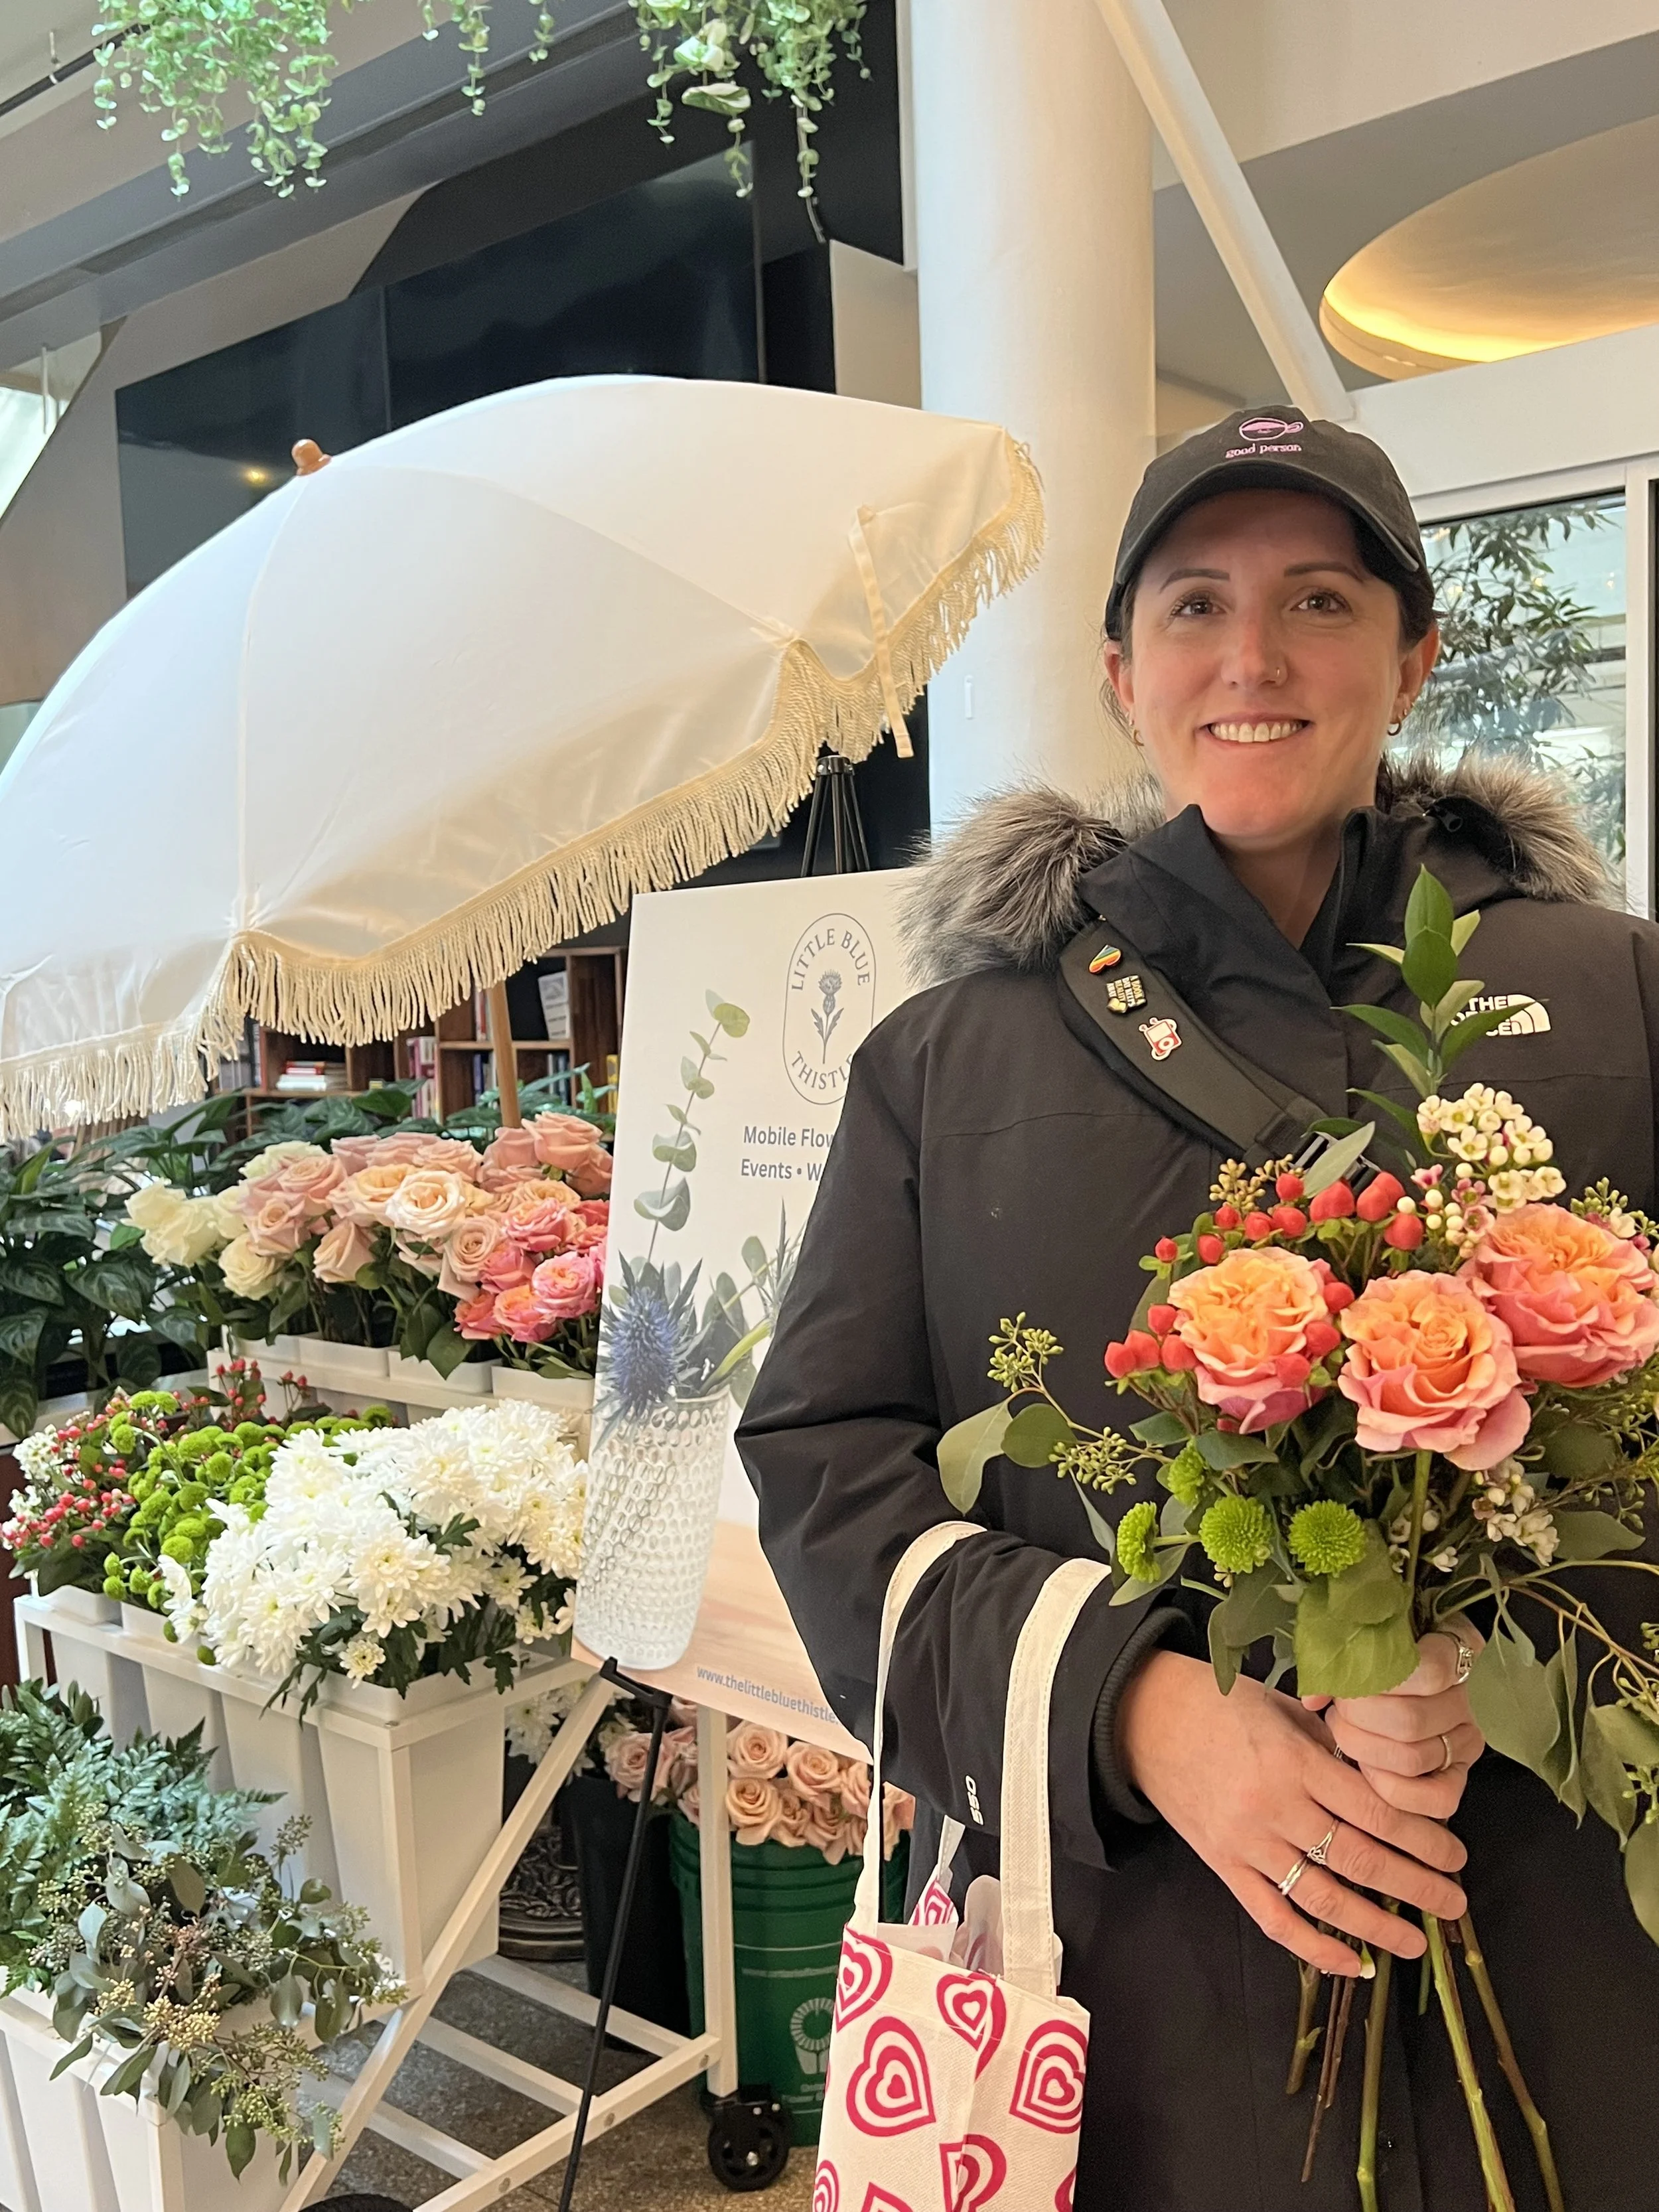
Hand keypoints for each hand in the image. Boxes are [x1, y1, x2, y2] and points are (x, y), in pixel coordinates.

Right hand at [1117, 1650, 1468, 1977]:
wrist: (1146, 1718)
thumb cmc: (1221, 1704)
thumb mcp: (1284, 1710)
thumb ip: (1331, 1747)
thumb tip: (1383, 1783)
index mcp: (1296, 1761)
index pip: (1374, 1812)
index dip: (1422, 1839)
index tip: (1455, 1855)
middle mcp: (1275, 1807)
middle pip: (1358, 1859)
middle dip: (1416, 1886)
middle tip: (1455, 1904)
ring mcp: (1247, 1843)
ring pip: (1323, 1898)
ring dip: (1376, 1926)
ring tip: (1416, 1943)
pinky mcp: (1223, 1867)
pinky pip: (1274, 1918)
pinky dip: (1315, 1948)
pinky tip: (1352, 1963)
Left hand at [1306, 1628, 1485, 1818]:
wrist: (1401, 1685)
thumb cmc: (1376, 1660)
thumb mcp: (1366, 1643)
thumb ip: (1341, 1661)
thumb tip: (1313, 1700)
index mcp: (1450, 1654)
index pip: (1429, 1671)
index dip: (1378, 1680)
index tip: (1347, 1680)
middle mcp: (1463, 1700)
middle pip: (1409, 1720)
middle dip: (1358, 1720)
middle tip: (1337, 1712)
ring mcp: (1463, 1741)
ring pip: (1413, 1758)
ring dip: (1365, 1751)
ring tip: (1344, 1734)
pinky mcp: (1457, 1776)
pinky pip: (1435, 1799)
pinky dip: (1391, 1788)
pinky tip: (1366, 1768)